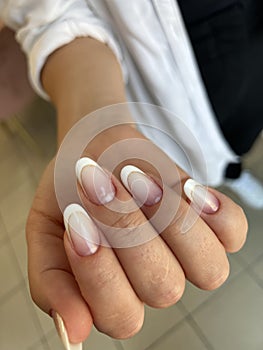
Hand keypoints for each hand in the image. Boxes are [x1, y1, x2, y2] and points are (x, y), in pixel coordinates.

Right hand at [26, 124, 246, 347]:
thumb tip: (74, 330)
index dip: (100, 271)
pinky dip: (215, 213)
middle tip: (101, 186)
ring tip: (137, 180)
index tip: (75, 217)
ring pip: (207, 268)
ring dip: (172, 221)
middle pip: (163, 288)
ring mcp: (188, 254)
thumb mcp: (44, 232)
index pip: (120, 315)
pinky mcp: (212, 225)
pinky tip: (185, 189)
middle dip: (129, 231)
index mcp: (113, 292)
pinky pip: (234, 233)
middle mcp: (154, 280)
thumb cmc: (71, 189)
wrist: (96, 149)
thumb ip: (50, 281)